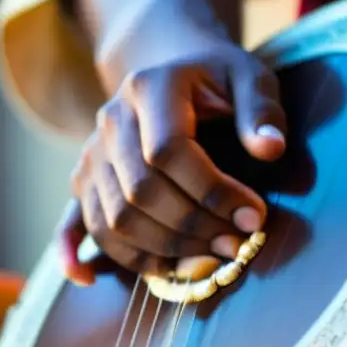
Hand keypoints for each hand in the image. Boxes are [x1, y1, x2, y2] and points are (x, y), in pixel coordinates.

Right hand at [59, 34, 285, 283]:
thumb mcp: (250, 79)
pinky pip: (77, 224)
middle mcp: (111, 120)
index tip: (254, 216)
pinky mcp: (84, 180)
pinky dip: (80, 254)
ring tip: (212, 258)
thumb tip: (270, 149)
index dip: (213, 191)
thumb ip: (261, 111)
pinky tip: (89, 278)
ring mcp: (92, 153)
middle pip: (140, 192)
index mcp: (149, 88)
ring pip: (114, 218)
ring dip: (164, 249)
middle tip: (238, 245)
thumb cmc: (219, 79)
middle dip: (193, 228)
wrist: (173, 68)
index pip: (169, 150)